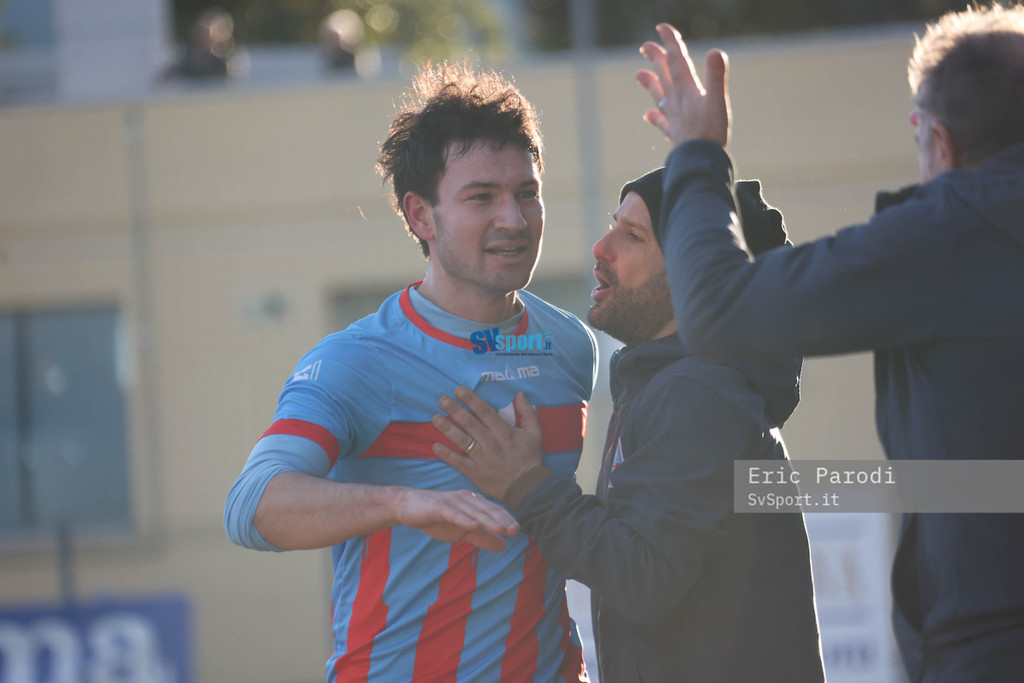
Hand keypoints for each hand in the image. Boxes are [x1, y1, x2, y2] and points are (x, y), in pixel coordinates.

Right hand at [391, 486, 519, 552]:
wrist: (408, 507)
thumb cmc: (437, 517)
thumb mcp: (462, 531)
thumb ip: (482, 537)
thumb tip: (504, 546)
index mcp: (473, 503)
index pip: (493, 510)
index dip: (506, 519)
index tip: (518, 530)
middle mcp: (465, 498)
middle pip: (487, 510)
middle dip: (502, 520)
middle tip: (515, 530)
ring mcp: (452, 501)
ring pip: (473, 511)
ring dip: (487, 520)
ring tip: (501, 529)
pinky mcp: (438, 506)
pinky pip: (453, 513)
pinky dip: (463, 519)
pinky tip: (473, 526)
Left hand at [432, 387, 543, 501]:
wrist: (527, 487)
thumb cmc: (530, 459)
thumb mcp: (535, 433)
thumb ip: (527, 413)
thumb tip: (519, 394)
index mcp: (504, 431)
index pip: (484, 411)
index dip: (470, 399)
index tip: (458, 390)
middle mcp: (491, 442)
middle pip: (469, 423)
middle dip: (454, 410)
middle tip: (442, 400)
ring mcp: (481, 458)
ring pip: (461, 440)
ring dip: (447, 428)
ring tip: (435, 418)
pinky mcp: (475, 472)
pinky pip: (458, 462)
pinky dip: (446, 454)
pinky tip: (435, 446)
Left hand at [636, 23, 730, 148]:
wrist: (699, 162)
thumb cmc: (711, 133)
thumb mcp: (718, 101)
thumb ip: (716, 76)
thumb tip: (716, 52)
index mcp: (688, 90)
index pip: (677, 61)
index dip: (670, 43)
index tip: (662, 28)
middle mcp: (677, 101)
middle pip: (665, 75)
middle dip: (656, 58)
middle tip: (645, 46)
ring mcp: (675, 118)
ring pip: (659, 96)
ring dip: (650, 83)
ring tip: (638, 74)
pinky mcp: (675, 134)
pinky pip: (662, 123)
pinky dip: (654, 117)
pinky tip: (648, 115)